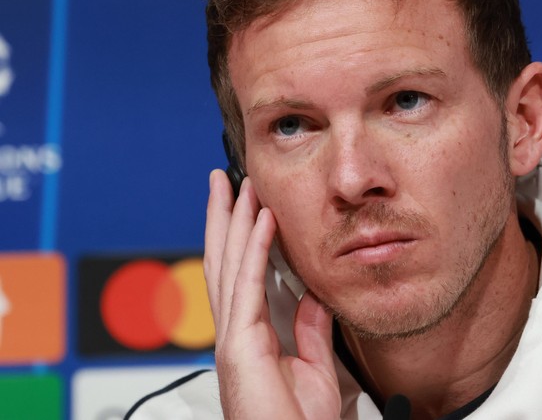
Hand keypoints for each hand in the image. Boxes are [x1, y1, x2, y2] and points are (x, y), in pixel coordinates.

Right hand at [204, 169, 341, 418]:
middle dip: (223, 217)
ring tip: (238, 184)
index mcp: (249, 336)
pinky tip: (260, 220)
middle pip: (225, 260)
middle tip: (223, 180)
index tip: (247, 205)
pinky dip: (254, 249)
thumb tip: (312, 296)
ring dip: (233, 220)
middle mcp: (234, 332)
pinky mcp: (239, 346)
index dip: (239, 236)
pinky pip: (248, 285)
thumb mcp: (312, 367)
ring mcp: (232, 338)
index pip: (241, 273)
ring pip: (229, 264)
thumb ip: (309, 330)